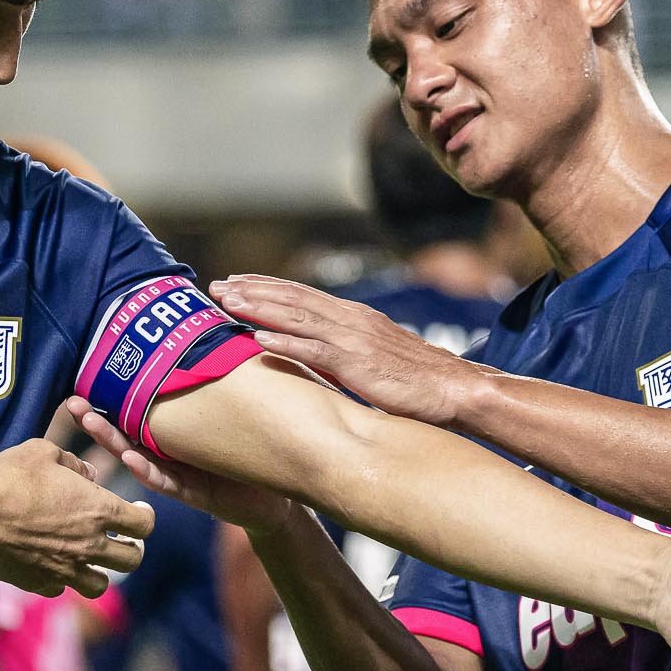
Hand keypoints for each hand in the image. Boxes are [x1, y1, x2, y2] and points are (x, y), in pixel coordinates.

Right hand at [0, 439, 154, 598]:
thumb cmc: (9, 478)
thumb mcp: (44, 453)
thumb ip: (74, 464)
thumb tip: (88, 475)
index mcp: (99, 510)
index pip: (144, 525)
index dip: (144, 517)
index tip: (138, 512)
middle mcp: (89, 545)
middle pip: (132, 560)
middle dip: (131, 549)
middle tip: (121, 540)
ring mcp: (66, 569)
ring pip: (100, 585)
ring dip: (101, 572)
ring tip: (91, 560)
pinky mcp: (41, 583)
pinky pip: (62, 588)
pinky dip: (63, 579)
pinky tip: (54, 565)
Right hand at [62, 397, 295, 535]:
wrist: (280, 496)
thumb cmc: (254, 452)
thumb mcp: (234, 413)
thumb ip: (218, 383)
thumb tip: (213, 332)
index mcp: (173, 433)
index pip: (135, 412)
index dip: (110, 398)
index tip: (86, 378)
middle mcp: (170, 455)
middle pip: (127, 434)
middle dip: (97, 420)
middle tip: (71, 402)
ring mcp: (179, 475)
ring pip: (138, 457)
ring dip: (112, 442)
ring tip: (89, 424)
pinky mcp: (196, 494)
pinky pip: (167, 482)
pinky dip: (147, 472)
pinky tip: (130, 459)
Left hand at [211, 275, 476, 426]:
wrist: (454, 388)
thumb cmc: (416, 379)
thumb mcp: (376, 355)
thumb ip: (348, 348)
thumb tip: (321, 353)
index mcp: (353, 316)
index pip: (302, 294)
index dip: (267, 286)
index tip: (236, 281)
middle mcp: (349, 320)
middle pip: (292, 298)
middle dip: (251, 290)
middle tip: (215, 285)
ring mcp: (352, 340)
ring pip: (295, 318)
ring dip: (257, 309)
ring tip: (226, 303)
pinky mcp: (356, 364)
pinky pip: (313, 352)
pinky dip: (283, 344)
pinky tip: (256, 341)